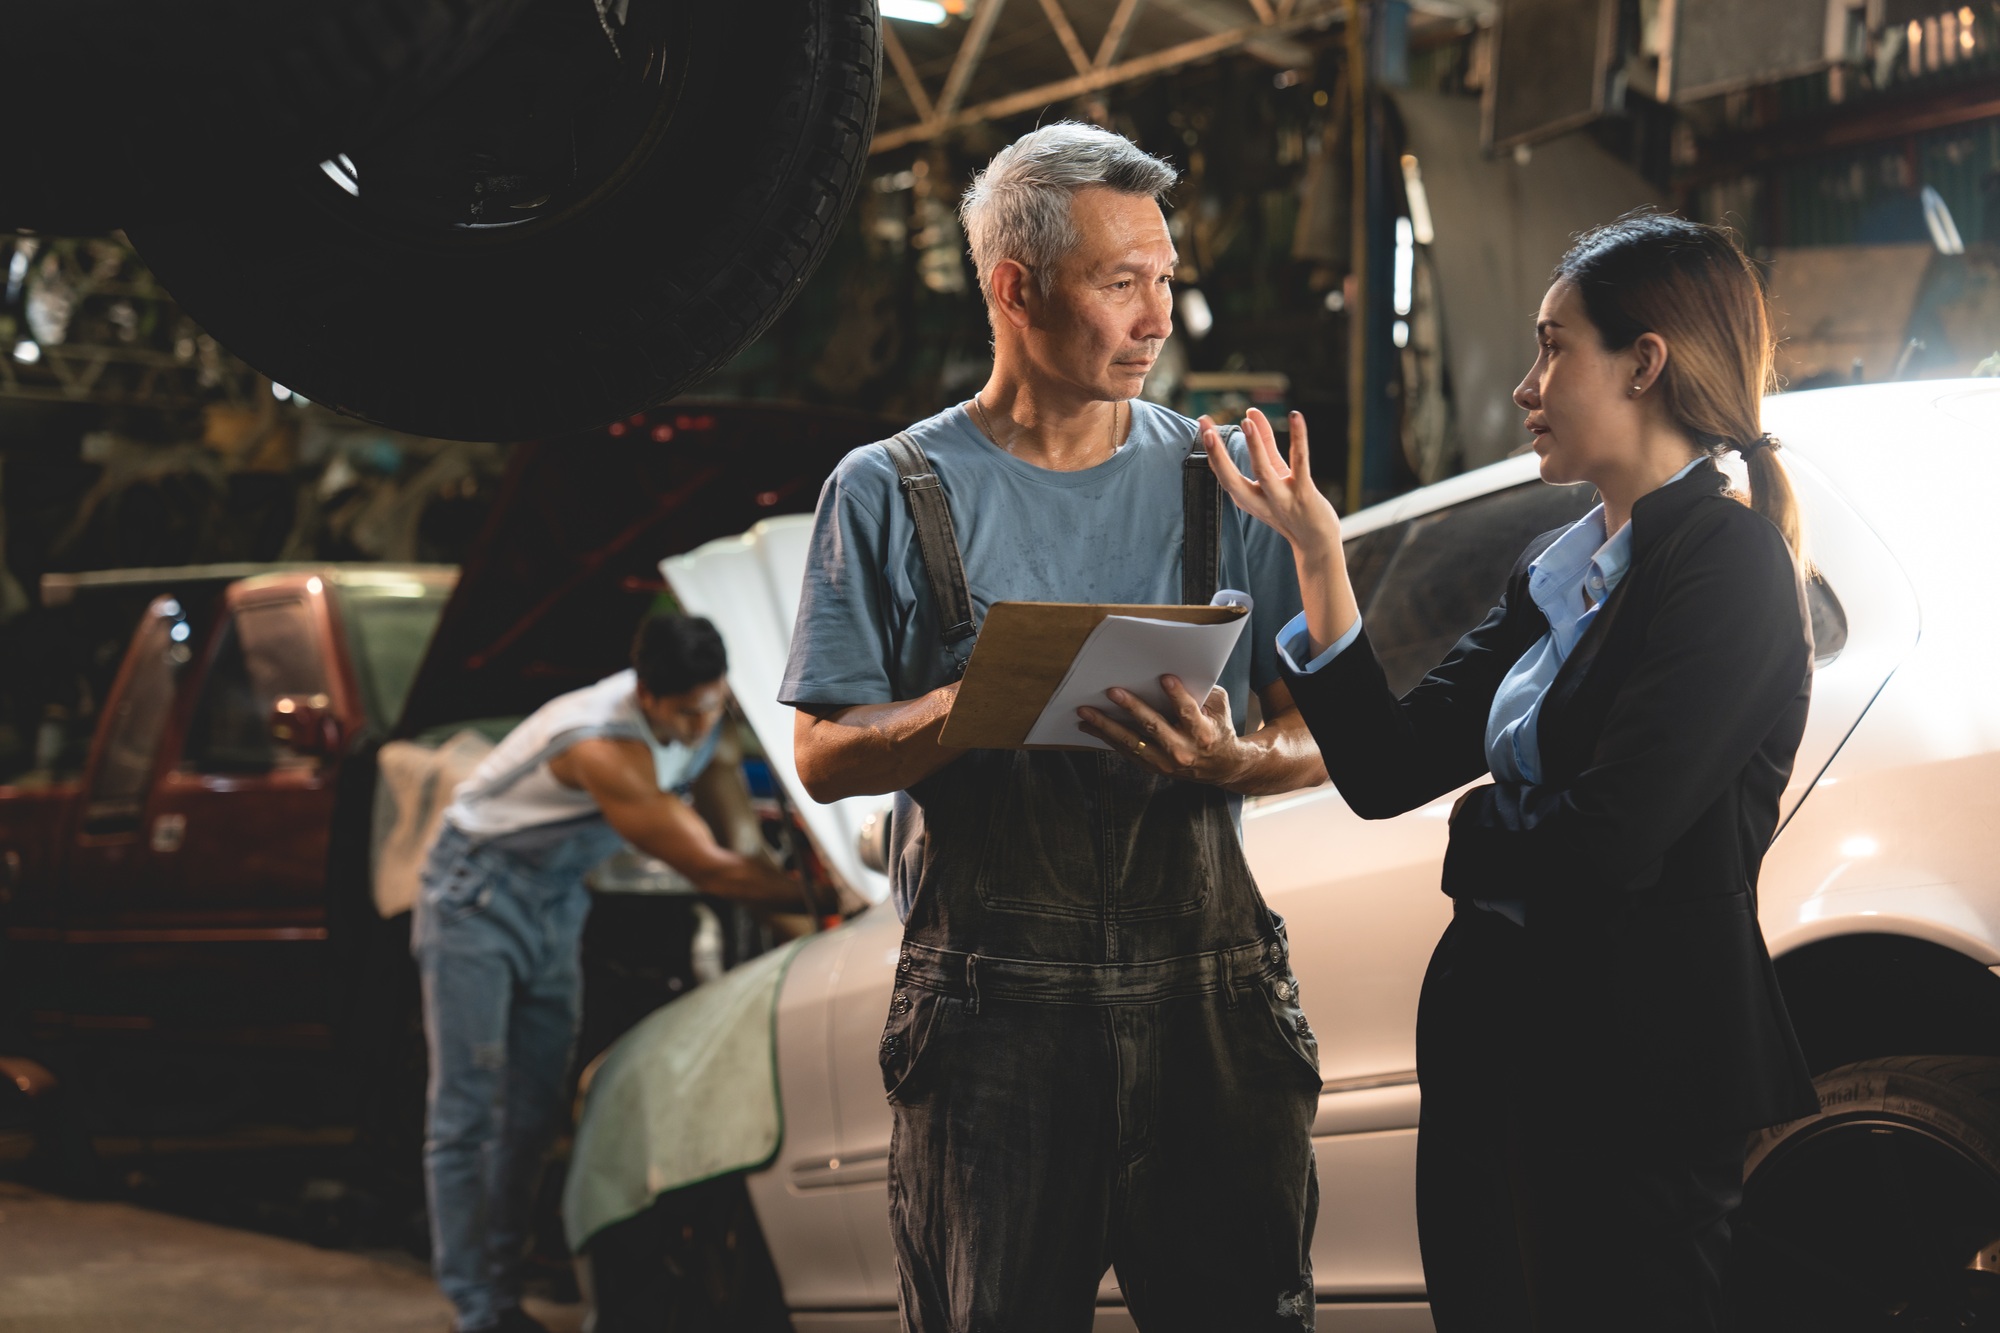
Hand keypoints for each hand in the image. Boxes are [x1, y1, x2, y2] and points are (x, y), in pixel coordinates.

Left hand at [1078, 676, 1243, 786]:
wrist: (1221, 767)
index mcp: (1203, 733)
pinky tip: (1089, 726)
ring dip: (1106, 726)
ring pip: (1132, 742)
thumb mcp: (1220, 708)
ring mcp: (1166, 762)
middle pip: (1153, 726)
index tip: (1165, 677)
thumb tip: (1176, 671)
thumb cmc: (1218, 729)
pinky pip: (1126, 751)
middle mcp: (1183, 750)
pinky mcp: (1153, 767)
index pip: (1188, 711)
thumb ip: (1203, 693)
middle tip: (1112, 691)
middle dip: (1132, 707)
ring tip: (1085, 712)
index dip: (1177, 695)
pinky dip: (1106, 738)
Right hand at [1203, 407, 1342, 559]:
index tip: (1203, 424)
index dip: (1212, 450)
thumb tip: (1250, 413)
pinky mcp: (1304, 494)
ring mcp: (1282, 499)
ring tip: (1246, 421)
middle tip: (1205, 428)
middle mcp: (1260, 501)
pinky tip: (1295, 417)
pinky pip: (1300, 463)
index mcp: (1247, 498)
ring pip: (1264, 472)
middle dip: (1217, 454)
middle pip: (1232, 479)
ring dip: (1255, 447)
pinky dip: (1298, 439)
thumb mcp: (1275, 473)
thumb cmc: (1292, 504)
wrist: (1317, 541)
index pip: (1223, 474)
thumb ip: (1263, 443)